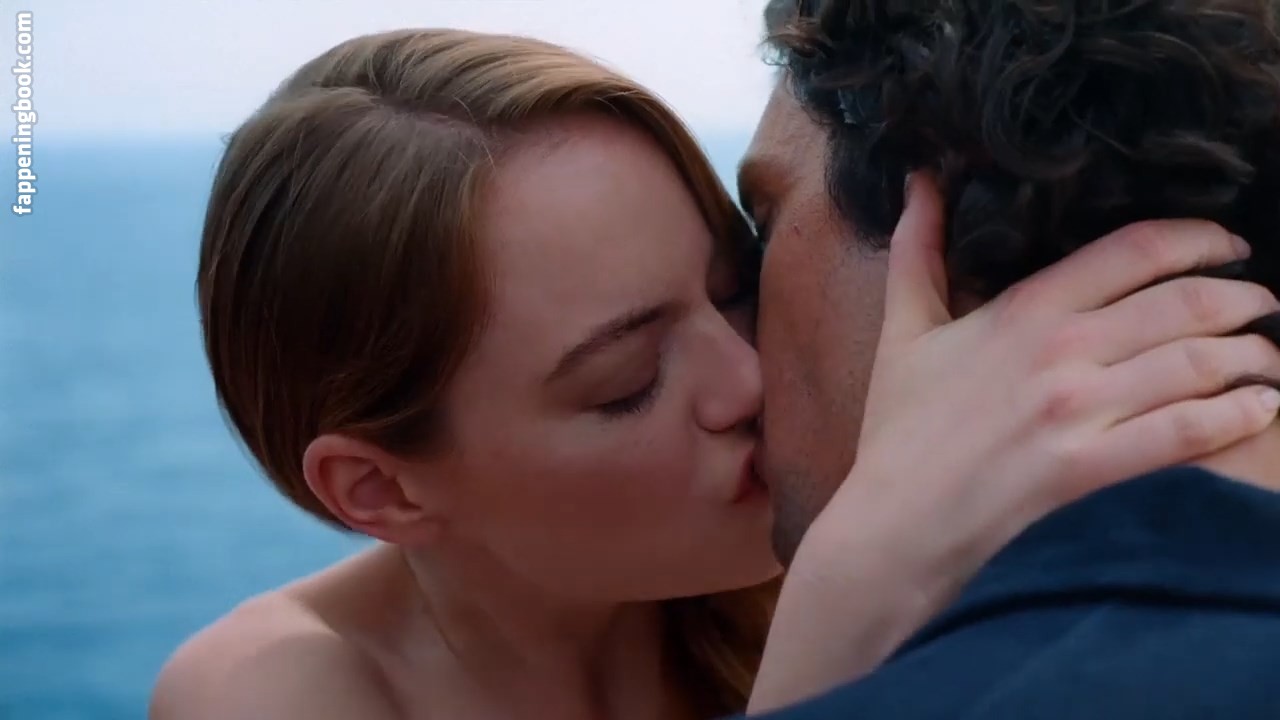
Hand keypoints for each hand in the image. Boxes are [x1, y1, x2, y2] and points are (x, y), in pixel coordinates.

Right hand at [750, 174, 1279, 711]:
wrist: (894, 522)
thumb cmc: (899, 428)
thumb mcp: (902, 330)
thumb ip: (917, 249)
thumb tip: (920, 180)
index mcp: (1024, 309)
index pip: (1134, 251)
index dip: (1197, 238)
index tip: (1225, 243)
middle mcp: (1061, 351)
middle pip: (1184, 304)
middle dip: (1242, 298)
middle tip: (1262, 302)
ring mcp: (1078, 412)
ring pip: (1197, 365)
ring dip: (1251, 357)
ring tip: (1267, 356)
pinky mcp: (1090, 468)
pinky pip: (1186, 433)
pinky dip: (1237, 416)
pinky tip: (1262, 408)